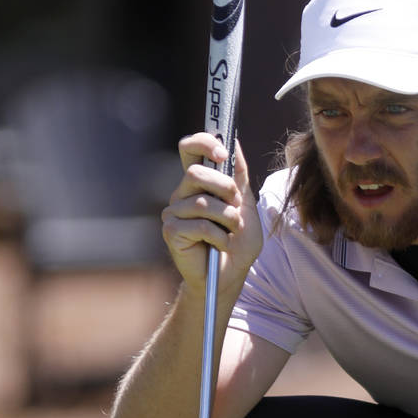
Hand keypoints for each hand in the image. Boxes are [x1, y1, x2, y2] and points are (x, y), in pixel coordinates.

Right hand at [161, 133, 261, 292]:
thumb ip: (239, 176)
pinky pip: (200, 225)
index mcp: (199, 184)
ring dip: (227, 218)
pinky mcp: (171, 231)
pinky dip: (219, 236)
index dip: (202, 143)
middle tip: (236, 206)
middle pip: (195, 173)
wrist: (230, 275)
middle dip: (224, 189)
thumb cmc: (238, 243)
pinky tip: (221, 245)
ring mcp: (174, 212)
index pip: (190, 149)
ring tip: (231, 232)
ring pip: (201, 202)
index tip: (223, 152)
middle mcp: (183, 194)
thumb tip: (233, 142)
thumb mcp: (246, 206)